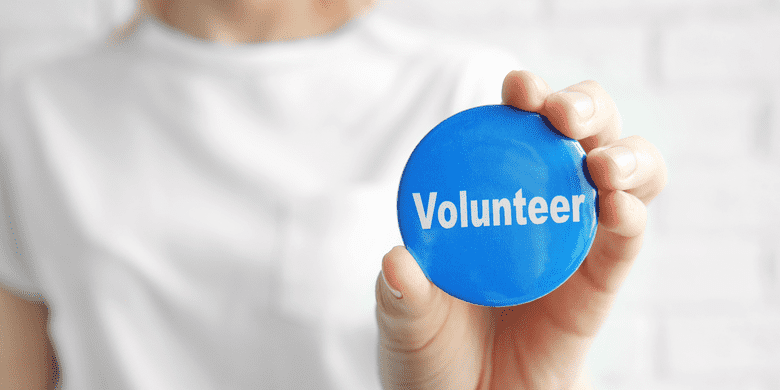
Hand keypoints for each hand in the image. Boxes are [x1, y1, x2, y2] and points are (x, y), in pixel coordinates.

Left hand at [375, 71, 666, 389]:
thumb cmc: (433, 353)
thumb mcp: (406, 321)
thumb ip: (402, 295)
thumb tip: (398, 262)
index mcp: (493, 198)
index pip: (516, 131)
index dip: (524, 99)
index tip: (515, 88)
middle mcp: (542, 207)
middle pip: (583, 133)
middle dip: (583, 106)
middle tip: (559, 113)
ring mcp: (578, 242)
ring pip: (624, 175)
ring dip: (624, 154)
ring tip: (601, 164)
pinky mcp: (602, 284)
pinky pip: (627, 241)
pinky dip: (630, 216)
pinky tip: (616, 206)